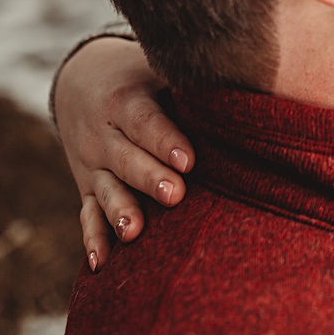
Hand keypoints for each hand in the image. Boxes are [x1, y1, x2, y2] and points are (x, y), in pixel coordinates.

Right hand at [54, 36, 194, 269]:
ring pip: (105, 190)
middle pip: (126, 158)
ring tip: (135, 232)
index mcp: (126, 101)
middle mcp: (103, 135)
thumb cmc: (144, 79)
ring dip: (119, 212)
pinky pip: (87, 216)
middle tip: (174, 194)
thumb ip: (192, 83)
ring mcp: (92, 165)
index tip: (189, 160)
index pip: (145, 121)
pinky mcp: (87, 188)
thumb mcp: (160, 70)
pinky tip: (99, 264)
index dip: (165, 140)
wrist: (82, 81)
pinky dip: (92, 239)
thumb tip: (251, 80)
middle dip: (149, 178)